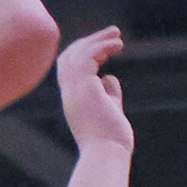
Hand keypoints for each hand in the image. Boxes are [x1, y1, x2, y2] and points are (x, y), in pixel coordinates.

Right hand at [56, 27, 132, 157]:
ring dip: (98, 40)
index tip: (104, 48)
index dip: (83, 53)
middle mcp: (70, 92)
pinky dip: (103, 46)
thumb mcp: (110, 110)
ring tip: (118, 35)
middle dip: (89, 41)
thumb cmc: (110, 139)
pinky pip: (89, 56)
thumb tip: (110, 77)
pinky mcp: (85, 86)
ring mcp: (75, 89)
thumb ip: (109, 94)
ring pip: (78, 53)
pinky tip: (118, 45)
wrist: (107, 153)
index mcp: (73, 99)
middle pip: (70, 57)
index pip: (69, 69)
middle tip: (112, 33)